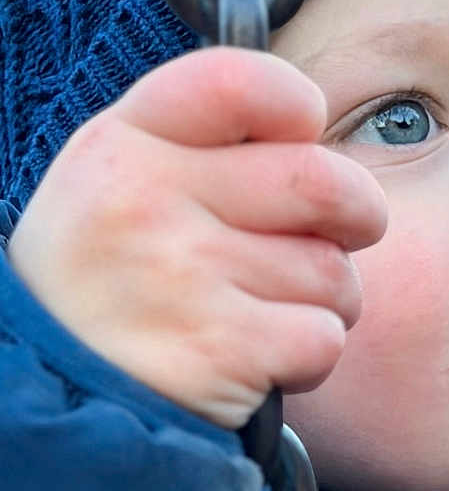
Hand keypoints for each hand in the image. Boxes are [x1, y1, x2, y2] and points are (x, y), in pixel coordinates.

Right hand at [6, 48, 386, 429]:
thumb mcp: (114, 190)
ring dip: (325, 301)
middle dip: (355, 217)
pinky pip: (324, 336)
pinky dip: (308, 358)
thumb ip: (199, 147)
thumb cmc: (106, 291)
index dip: (297, 107)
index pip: (244, 82)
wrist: (49, 408)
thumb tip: (312, 130)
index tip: (301, 138)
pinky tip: (258, 363)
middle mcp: (143, 200)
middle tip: (334, 239)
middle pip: (325, 181)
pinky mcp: (218, 350)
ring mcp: (179, 275)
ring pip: (333, 271)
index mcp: (120, 144)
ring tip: (263, 314)